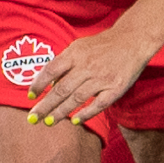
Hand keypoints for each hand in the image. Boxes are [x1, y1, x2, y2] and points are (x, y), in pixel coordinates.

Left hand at [26, 23, 155, 126]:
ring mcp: (102, 78)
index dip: (39, 84)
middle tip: (33, 119)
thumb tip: (49, 83)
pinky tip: (75, 121)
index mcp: (75, 53)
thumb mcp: (79, 46)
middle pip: (61, 88)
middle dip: (45, 105)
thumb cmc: (102, 45)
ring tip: (49, 122)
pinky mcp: (116, 88)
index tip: (30, 97)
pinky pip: (99, 104)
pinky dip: (86, 113)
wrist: (132, 39)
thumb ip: (64, 62)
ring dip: (61, 112)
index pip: (51, 70)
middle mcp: (87, 66)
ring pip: (77, 98)